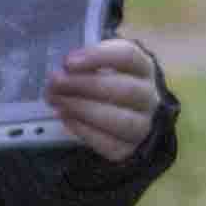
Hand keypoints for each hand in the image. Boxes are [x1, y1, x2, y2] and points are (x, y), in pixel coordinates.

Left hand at [45, 33, 168, 165]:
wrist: (129, 118)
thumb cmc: (112, 85)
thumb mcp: (105, 66)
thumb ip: (88, 63)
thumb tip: (64, 68)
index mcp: (143, 68)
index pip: (128, 56)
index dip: (98, 57)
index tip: (68, 61)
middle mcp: (149, 97)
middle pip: (125, 89)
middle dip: (85, 85)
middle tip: (56, 82)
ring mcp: (143, 125)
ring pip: (121, 120)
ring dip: (83, 109)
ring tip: (58, 101)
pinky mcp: (130, 149)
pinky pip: (110, 144)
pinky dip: (84, 130)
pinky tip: (66, 118)